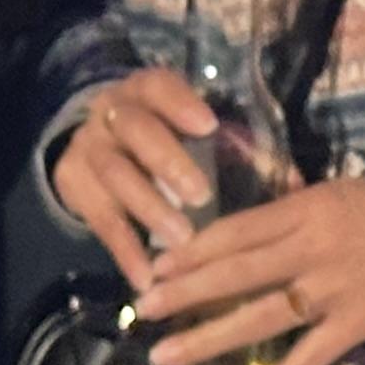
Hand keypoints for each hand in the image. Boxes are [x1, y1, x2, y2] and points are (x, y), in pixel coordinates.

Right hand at [52, 68, 221, 287]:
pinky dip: (124, 251)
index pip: (160, 87)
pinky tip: (145, 278)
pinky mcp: (71, 185)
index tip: (210, 126)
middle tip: (200, 196)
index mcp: (146, 89)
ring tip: (181, 242)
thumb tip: (293, 184)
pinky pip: (99, 220)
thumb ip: (235, 144)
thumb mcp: (190, 124)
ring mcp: (87, 148)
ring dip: (150, 210)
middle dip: (168, 163)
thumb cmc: (164, 131)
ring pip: (115, 176)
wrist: (97, 137)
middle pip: (136, 132)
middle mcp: (111, 113)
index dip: (181, 105)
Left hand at [135, 174, 364, 364]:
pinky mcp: (356, 325)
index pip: (239, 230)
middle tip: (145, 309)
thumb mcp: (342, 190)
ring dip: (209, 339)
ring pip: (260, 317)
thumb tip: (247, 223)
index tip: (157, 264)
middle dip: (186, 293)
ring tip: (166, 356)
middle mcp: (314, 250)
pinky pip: (309, 360)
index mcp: (310, 209)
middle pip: (238, 273)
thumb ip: (295, 207)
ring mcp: (333, 291)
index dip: (195, 249)